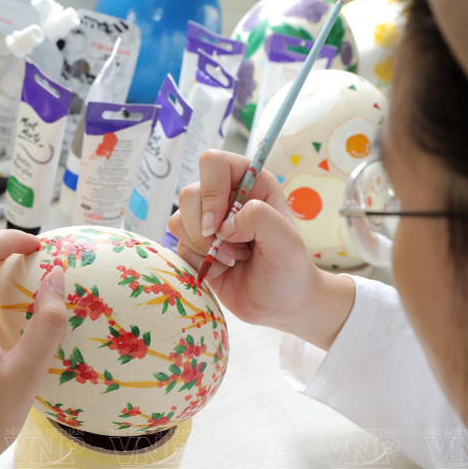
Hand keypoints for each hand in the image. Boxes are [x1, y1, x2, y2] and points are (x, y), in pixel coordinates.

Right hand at [168, 150, 353, 348]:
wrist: (282, 305)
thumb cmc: (290, 269)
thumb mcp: (287, 242)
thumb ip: (260, 220)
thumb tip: (223, 225)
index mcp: (250, 183)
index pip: (213, 163)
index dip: (210, 192)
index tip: (218, 225)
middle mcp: (226, 197)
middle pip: (189, 195)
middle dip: (205, 230)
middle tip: (234, 251)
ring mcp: (207, 221)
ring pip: (178, 220)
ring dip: (202, 248)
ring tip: (232, 260)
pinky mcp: (195, 246)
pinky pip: (177, 246)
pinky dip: (198, 262)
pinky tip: (222, 270)